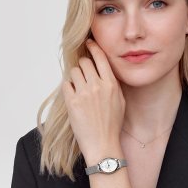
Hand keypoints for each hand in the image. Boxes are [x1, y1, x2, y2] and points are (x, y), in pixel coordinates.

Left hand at [61, 39, 125, 158]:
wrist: (103, 143)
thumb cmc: (112, 124)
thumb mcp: (120, 101)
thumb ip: (113, 84)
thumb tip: (105, 70)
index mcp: (111, 84)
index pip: (100, 57)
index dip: (93, 48)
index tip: (89, 43)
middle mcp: (97, 86)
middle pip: (85, 62)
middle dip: (84, 66)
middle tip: (84, 75)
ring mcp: (84, 93)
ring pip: (74, 71)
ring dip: (75, 77)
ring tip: (80, 89)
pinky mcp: (72, 102)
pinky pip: (66, 85)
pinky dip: (69, 88)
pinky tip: (74, 97)